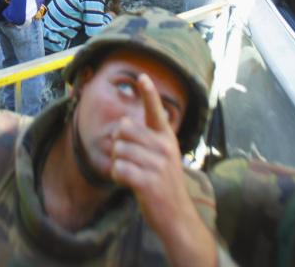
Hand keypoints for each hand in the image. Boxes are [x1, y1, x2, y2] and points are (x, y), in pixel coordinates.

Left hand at [110, 74, 218, 265]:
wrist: (177, 217)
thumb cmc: (163, 185)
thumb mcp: (161, 158)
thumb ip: (144, 141)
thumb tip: (121, 126)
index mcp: (167, 138)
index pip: (156, 111)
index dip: (148, 94)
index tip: (142, 76)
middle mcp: (165, 147)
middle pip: (124, 130)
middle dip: (119, 145)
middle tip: (130, 161)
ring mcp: (158, 164)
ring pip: (119, 150)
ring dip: (118, 163)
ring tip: (130, 174)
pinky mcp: (148, 181)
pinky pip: (119, 169)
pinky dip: (117, 176)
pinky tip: (127, 183)